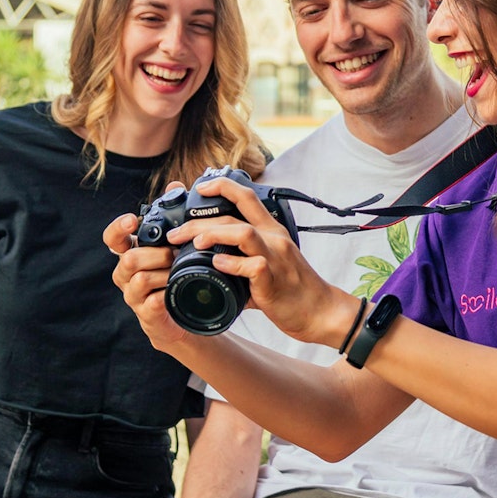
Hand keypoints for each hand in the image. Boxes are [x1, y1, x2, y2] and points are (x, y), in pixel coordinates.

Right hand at [104, 211, 190, 351]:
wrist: (178, 314)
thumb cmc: (171, 273)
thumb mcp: (171, 243)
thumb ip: (171, 215)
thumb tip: (175, 185)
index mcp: (129, 252)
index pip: (112, 238)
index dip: (118, 228)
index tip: (132, 219)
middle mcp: (125, 273)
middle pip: (129, 259)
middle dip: (155, 254)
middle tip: (175, 254)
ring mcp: (133, 294)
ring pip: (140, 278)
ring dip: (163, 273)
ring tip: (179, 271)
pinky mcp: (145, 314)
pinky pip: (151, 303)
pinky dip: (165, 295)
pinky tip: (176, 291)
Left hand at [168, 176, 353, 347]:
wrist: (320, 311)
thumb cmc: (294, 290)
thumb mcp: (269, 266)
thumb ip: (242, 261)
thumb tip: (213, 265)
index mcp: (271, 232)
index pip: (247, 196)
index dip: (222, 186)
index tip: (199, 187)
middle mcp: (274, 238)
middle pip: (234, 215)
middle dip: (199, 221)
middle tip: (176, 233)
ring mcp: (275, 257)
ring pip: (242, 232)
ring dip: (213, 234)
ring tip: (194, 242)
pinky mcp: (274, 279)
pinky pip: (252, 265)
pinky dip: (231, 264)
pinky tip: (217, 266)